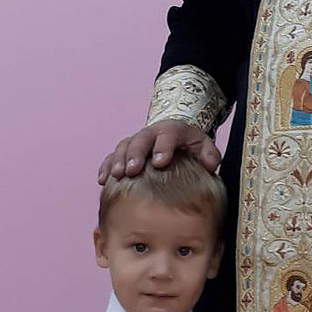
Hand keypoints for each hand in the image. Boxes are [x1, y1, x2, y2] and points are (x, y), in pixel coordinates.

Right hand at [97, 118, 219, 182]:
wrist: (174, 134)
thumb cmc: (189, 145)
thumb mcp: (204, 145)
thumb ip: (210, 154)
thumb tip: (209, 165)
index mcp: (172, 131)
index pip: (168, 135)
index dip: (163, 147)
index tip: (160, 162)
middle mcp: (151, 134)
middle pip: (141, 140)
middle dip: (135, 154)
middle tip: (132, 170)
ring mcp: (136, 141)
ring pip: (124, 146)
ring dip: (118, 160)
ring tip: (115, 176)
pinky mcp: (125, 151)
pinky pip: (112, 155)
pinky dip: (106, 166)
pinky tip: (102, 180)